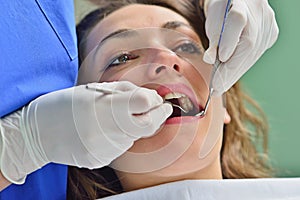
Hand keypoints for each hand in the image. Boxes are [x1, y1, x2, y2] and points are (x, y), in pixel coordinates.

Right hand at [0, 81, 171, 183]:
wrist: (38, 133)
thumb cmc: (64, 105)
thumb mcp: (92, 89)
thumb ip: (124, 93)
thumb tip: (149, 98)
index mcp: (100, 106)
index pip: (142, 103)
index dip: (154, 100)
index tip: (158, 99)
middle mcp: (104, 129)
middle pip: (147, 126)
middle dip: (159, 116)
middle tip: (162, 108)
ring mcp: (103, 148)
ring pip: (134, 136)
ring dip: (134, 125)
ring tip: (116, 117)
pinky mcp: (100, 160)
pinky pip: (121, 146)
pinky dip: (120, 136)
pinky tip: (106, 130)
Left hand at [203, 0, 278, 94]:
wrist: (238, 4)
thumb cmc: (221, 13)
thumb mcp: (212, 22)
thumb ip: (213, 40)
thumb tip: (210, 60)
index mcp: (240, 2)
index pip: (236, 20)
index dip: (229, 42)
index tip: (219, 62)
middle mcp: (257, 11)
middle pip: (247, 44)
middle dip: (230, 69)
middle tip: (217, 87)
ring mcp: (267, 22)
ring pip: (253, 53)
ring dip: (236, 71)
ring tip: (221, 84)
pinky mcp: (271, 33)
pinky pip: (257, 54)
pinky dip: (243, 66)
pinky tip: (232, 74)